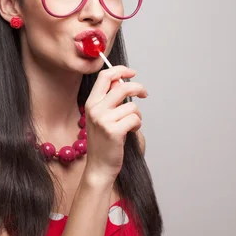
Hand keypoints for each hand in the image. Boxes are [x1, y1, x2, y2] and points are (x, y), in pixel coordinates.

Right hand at [83, 66, 146, 180]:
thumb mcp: (102, 117)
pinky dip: (137, 124)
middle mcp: (95, 109)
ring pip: (132, 105)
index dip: (120, 70)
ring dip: (137, 114)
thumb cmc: (104, 141)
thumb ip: (110, 99)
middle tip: (144, 94)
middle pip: (122, 86)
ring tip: (131, 124)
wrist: (99, 166)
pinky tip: (130, 131)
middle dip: (138, 87)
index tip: (132, 72)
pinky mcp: (114, 131)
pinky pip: (135, 118)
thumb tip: (122, 82)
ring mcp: (103, 120)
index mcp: (91, 102)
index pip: (105, 76)